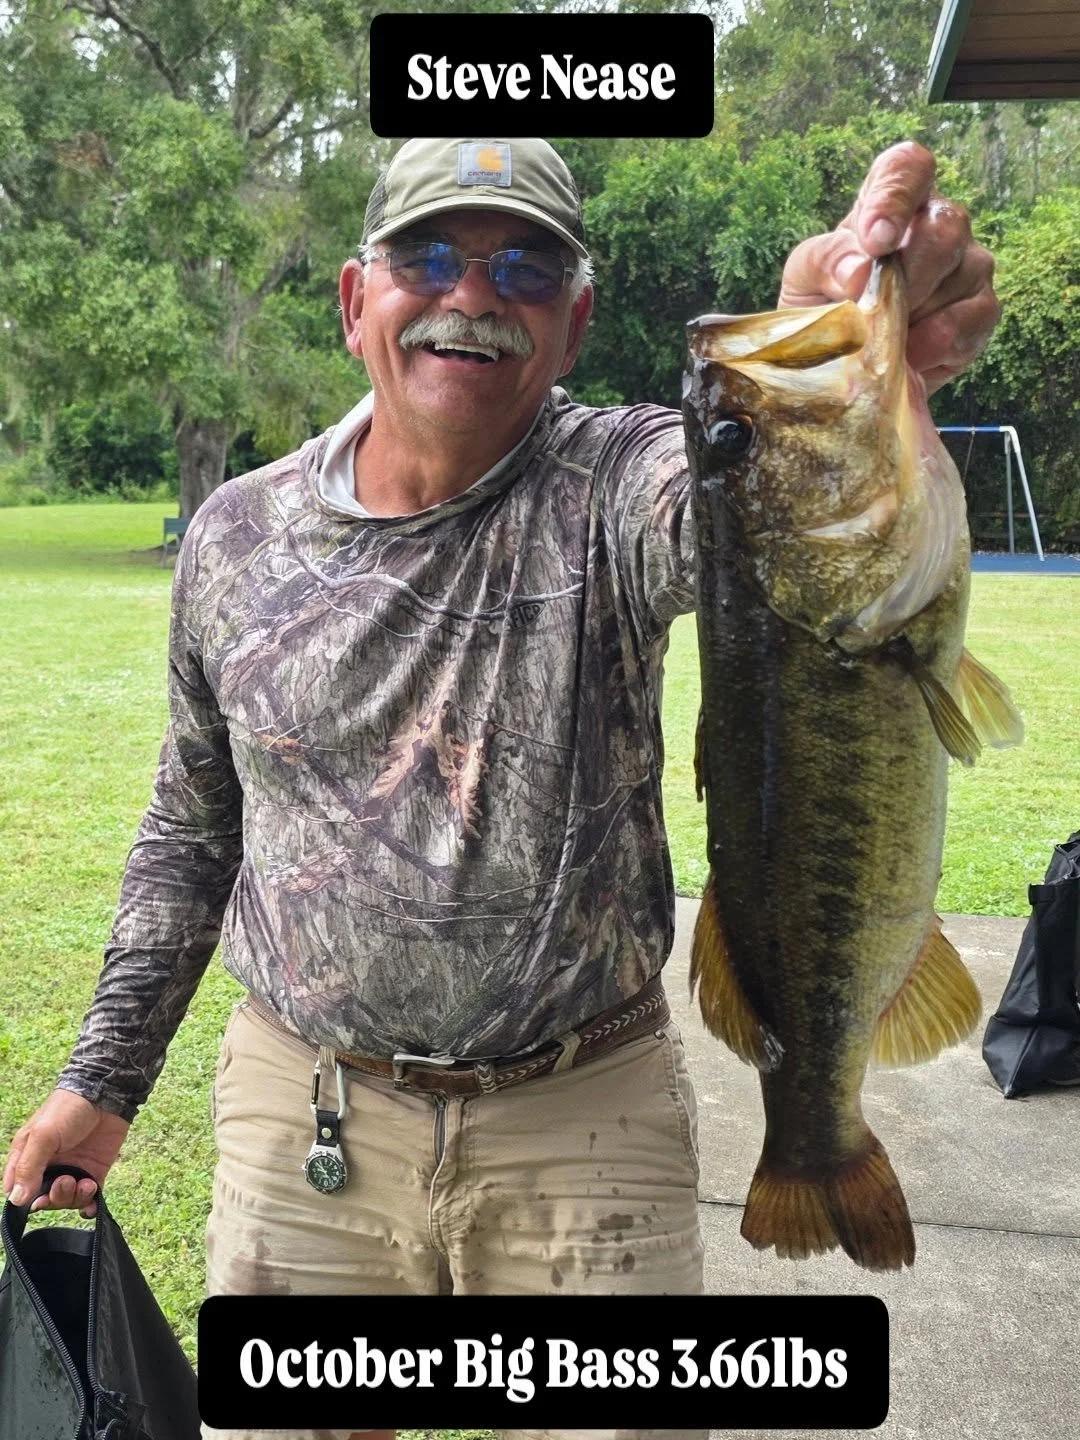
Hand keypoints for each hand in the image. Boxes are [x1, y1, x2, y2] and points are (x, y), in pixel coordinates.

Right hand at [3, 1089, 130, 1216]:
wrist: (106, 1095)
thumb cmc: (68, 1109)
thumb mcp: (43, 1135)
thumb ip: (28, 1167)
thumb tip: (16, 1200)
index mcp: (28, 1156)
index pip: (17, 1188)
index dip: (24, 1200)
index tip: (36, 1200)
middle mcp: (48, 1166)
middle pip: (42, 1198)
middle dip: (53, 1198)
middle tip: (65, 1182)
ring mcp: (72, 1170)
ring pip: (65, 1200)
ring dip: (72, 1198)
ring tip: (84, 1183)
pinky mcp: (93, 1171)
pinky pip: (87, 1198)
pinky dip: (88, 1205)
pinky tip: (91, 1203)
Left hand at [779, 141, 998, 393]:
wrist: (843, 364)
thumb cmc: (824, 304)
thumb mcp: (805, 279)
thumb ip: (826, 261)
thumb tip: (860, 271)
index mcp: (890, 200)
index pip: (908, 168)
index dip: (896, 196)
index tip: (874, 240)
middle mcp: (939, 222)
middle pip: (945, 227)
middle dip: (908, 276)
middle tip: (875, 310)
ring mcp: (968, 264)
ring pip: (963, 274)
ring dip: (916, 315)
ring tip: (884, 337)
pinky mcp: (982, 310)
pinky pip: (974, 318)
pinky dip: (936, 343)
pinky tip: (909, 355)